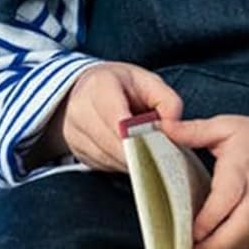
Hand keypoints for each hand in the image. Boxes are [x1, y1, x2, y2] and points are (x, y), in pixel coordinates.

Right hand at [52, 62, 183, 172]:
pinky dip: (122, 163)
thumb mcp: (149, 82)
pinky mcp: (77, 152)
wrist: (83, 89)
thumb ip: (168, 102)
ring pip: (111, 160)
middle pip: (115, 145)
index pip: (118, 121)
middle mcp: (80, 110)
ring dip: (134, 160)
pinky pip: (105, 166)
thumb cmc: (120, 85)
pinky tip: (131, 152)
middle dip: (143, 151)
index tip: (158, 144)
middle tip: (162, 151)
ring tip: (148, 149)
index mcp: (99, 86)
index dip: (140, 137)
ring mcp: (74, 133)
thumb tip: (174, 128)